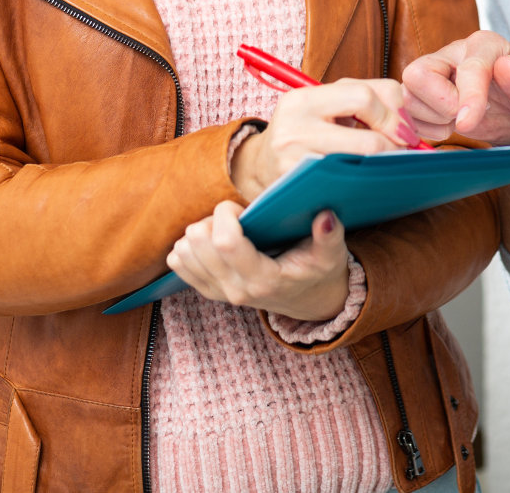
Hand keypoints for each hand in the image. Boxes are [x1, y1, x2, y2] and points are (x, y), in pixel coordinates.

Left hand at [167, 202, 352, 321]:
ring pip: (183, 252)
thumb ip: (330, 236)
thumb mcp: (331, 255)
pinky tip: (212, 241)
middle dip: (211, 219)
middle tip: (233, 218)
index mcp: (263, 280)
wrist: (308, 301)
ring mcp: (218, 292)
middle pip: (197, 243)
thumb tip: (326, 216)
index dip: (225, 215)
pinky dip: (189, 246)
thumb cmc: (318, 272)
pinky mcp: (207, 290)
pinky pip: (178, 263)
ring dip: (199, 232)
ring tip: (224, 230)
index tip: (239, 207)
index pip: (226, 243)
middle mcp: (235, 290)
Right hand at [232, 78, 419, 201]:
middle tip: (405, 150)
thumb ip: (364, 96)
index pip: (363, 96)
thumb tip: (407, 117)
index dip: (394, 112)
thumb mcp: (324, 104)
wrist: (260, 167)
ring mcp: (295, 164)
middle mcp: (293, 129)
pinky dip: (368, 180)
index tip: (406, 128)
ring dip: (387, 165)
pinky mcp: (301, 191)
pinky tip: (373, 177)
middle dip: (396, 146)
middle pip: (369, 139)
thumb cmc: (304, 130)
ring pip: (362, 166)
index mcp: (302, 99)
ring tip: (392, 162)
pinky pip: (348, 186)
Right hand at [401, 29, 509, 145]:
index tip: (468, 123)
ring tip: (459, 122)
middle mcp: (455, 55)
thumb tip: (505, 67)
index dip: (467, 96)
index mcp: (485, 45)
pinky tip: (448, 127)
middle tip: (463, 118)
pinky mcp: (428, 98)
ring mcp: (438, 76)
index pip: (466, 67)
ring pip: (407, 94)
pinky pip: (406, 112)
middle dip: (438, 103)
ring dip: (431, 118)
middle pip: (417, 73)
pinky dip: (423, 127)